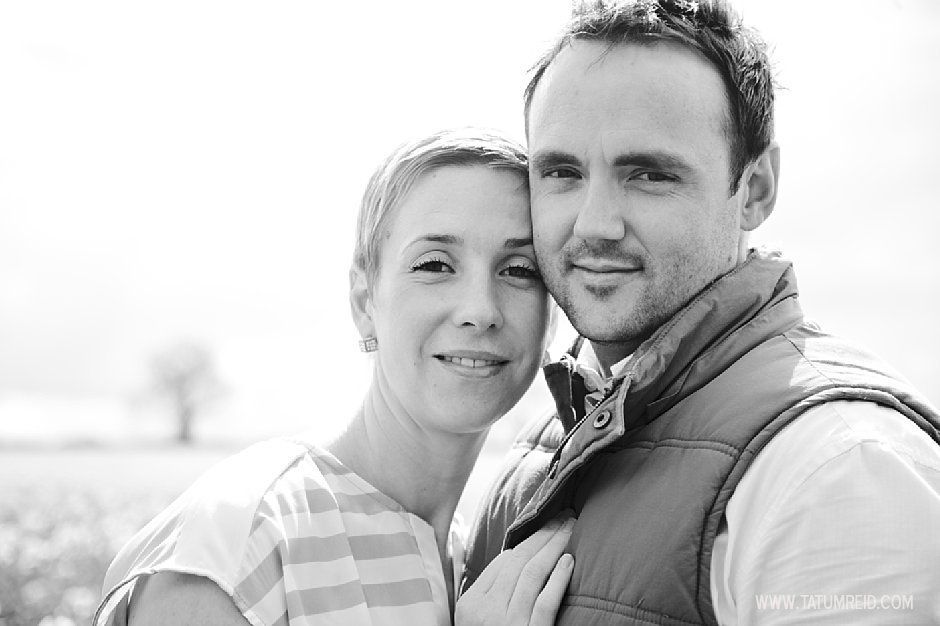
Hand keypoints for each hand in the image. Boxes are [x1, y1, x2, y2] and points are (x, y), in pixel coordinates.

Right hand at [455, 516, 574, 625]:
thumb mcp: (476, 620)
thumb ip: (488, 593)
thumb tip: (512, 557)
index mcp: (470, 604)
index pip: (500, 563)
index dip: (525, 541)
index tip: (544, 527)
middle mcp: (488, 611)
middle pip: (518, 562)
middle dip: (543, 534)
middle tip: (563, 516)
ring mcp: (511, 623)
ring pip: (533, 574)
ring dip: (554, 546)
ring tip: (570, 529)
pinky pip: (546, 602)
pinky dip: (558, 578)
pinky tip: (568, 561)